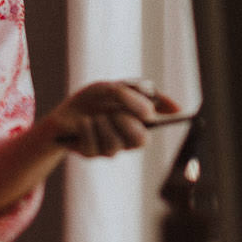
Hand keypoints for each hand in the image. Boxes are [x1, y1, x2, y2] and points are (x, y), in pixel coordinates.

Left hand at [47, 80, 180, 157]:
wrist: (65, 110)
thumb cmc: (95, 99)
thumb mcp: (114, 88)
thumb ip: (138, 93)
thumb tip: (175, 107)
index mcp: (138, 122)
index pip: (155, 125)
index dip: (155, 119)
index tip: (148, 113)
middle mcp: (127, 139)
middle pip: (141, 141)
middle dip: (128, 124)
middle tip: (116, 114)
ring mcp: (109, 149)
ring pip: (115, 146)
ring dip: (103, 126)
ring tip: (95, 116)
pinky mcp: (91, 154)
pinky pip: (93, 147)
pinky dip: (87, 129)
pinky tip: (83, 122)